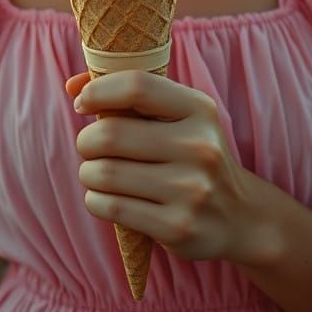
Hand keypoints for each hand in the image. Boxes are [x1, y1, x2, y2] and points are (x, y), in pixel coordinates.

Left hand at [64, 69, 247, 262]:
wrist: (239, 215)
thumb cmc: (191, 155)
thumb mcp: (175, 117)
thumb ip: (126, 94)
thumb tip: (72, 84)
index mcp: (199, 109)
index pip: (136, 87)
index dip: (97, 91)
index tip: (82, 104)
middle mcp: (199, 147)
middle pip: (110, 134)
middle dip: (86, 141)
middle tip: (90, 147)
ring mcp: (191, 190)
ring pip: (104, 174)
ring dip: (88, 173)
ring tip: (97, 174)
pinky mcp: (178, 227)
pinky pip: (111, 207)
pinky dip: (95, 200)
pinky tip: (105, 197)